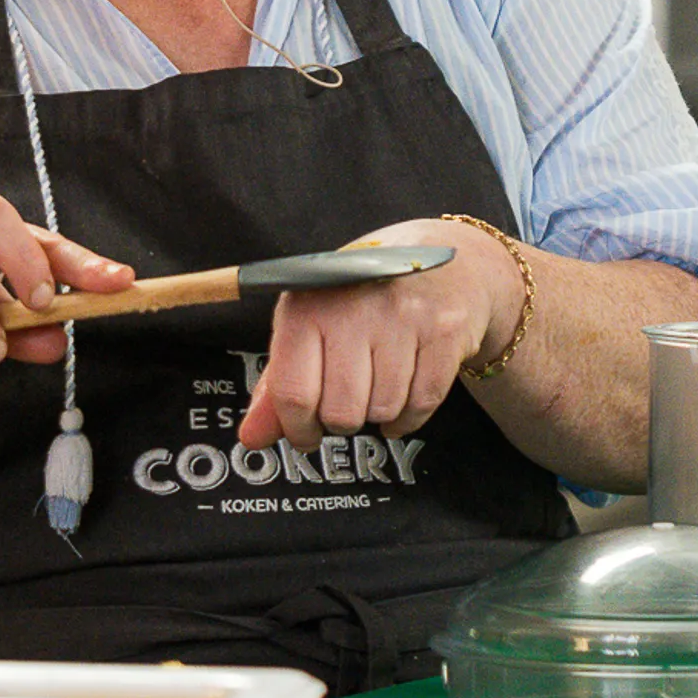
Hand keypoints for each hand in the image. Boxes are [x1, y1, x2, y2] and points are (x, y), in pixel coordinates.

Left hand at [237, 218, 509, 451]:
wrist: (442, 258)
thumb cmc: (361, 298)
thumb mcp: (311, 324)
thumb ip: (278, 383)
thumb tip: (251, 438)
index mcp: (308, 305)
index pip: (292, 392)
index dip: (297, 428)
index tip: (305, 433)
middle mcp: (354, 308)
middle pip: (341, 412)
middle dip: (342, 421)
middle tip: (347, 403)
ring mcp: (404, 317)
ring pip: (383, 411)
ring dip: (379, 414)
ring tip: (377, 388)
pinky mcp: (445, 330)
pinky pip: (422, 404)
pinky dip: (409, 416)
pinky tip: (402, 400)